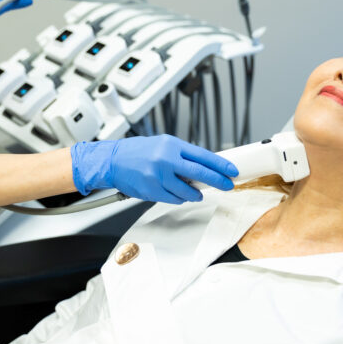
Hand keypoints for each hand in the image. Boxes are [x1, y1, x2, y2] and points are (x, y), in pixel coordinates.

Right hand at [70, 135, 238, 203]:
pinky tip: (179, 194)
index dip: (220, 165)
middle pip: (200, 173)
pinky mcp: (151, 190)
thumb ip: (183, 155)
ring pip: (187, 190)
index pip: (203, 155)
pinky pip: (174, 198)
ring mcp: (158, 176)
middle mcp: (166, 159)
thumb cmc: (137, 152)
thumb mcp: (163, 145)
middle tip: (228, 185)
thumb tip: (205, 166)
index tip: (231, 171)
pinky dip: (179, 198)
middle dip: (217, 181)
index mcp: (172, 145)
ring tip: (196, 192)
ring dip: (195, 193)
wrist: (112, 160)